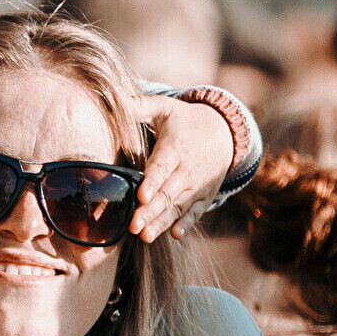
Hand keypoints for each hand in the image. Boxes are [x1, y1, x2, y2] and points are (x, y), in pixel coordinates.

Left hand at [134, 96, 235, 238]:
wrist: (223, 133)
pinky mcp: (204, 196)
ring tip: (145, 236)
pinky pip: (195, 212)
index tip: (140, 196)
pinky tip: (175, 235)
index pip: (163, 166)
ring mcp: (197, 185)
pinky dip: (187, 223)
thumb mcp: (164, 107)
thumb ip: (139, 105)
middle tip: (133, 225)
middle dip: (151, 210)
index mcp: (176, 147)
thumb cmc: (183, 120)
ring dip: (162, 222)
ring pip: (179, 206)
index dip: (153, 181)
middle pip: (168, 192)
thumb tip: (112, 99)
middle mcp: (188, 169)